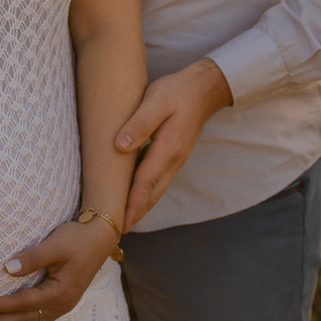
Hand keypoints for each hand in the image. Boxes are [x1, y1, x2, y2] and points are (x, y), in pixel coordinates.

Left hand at [0, 218, 117, 320]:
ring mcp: (64, 306)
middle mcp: (62, 305)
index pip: (24, 303)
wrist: (99, 239)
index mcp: (60, 292)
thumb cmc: (77, 239)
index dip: (2, 306)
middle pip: (26, 319)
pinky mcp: (63, 303)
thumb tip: (8, 269)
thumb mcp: (54, 245)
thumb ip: (32, 258)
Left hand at [115, 58, 231, 227]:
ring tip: (126, 219)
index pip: (145, 182)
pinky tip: (138, 194)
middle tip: (117, 231)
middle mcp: (174, 160)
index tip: (120, 223)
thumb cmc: (177, 92)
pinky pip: (160, 179)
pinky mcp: (175, 155)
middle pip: (152, 193)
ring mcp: (176, 159)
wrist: (204, 89)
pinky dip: (148, 192)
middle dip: (136, 212)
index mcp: (168, 149)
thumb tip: (120, 147)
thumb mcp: (155, 101)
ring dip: (143, 205)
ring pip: (157, 189)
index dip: (132, 204)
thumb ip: (139, 124)